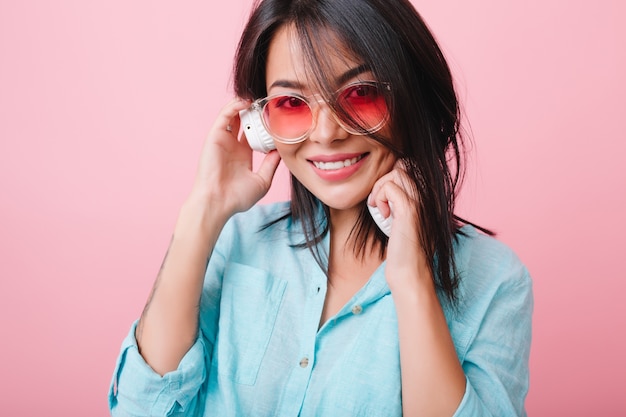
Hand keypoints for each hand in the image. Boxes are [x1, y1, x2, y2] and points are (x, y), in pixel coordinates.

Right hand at [188, 98, 280, 219]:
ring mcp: (223, 140)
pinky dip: (235, 106)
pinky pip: (225, 115)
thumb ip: (271, 164)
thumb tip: (282, 151)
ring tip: (260, 98)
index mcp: (243, 155)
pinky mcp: (215, 136)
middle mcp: (233, 146)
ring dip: (246, 104)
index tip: (279, 117)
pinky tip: (247, 101)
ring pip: (234, 115)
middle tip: (270, 102)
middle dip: (256, 111)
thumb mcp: (262, 180)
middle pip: (245, 122)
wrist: (218, 202)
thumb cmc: (237, 197)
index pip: (255, 134)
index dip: (265, 125)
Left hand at [368, 160, 431, 290]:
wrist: (409, 273)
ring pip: (397, 171)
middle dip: (386, 179)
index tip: (386, 200)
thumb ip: (403, 199)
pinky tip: (384, 216)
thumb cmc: (404, 249)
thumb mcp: (404, 218)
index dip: (394, 178)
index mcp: (432, 196)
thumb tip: (387, 182)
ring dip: (380, 188)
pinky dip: (380, 198)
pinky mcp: (410, 210)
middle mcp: (431, 195)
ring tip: (381, 209)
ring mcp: (423, 201)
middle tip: (380, 202)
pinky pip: (389, 186)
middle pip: (405, 164)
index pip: (412, 166)